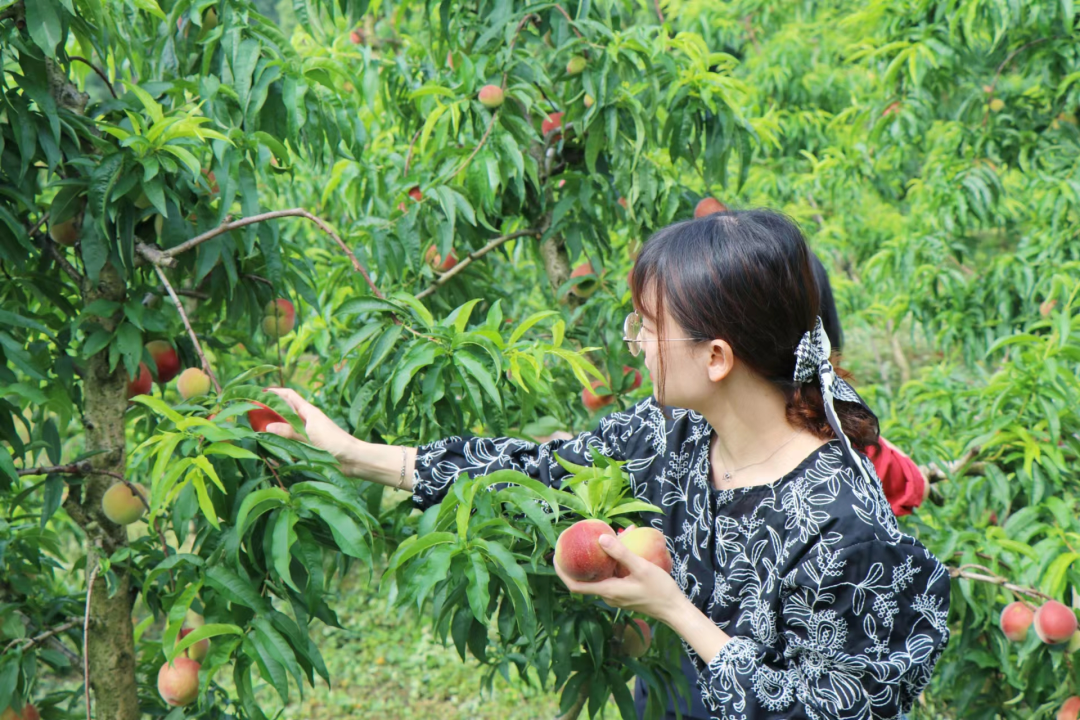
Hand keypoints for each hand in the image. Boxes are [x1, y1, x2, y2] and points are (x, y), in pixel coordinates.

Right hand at [262, 388, 361, 470]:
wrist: (353, 459)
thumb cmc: (335, 443)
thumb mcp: (310, 436)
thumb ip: (290, 432)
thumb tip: (268, 427)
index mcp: (308, 412)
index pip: (289, 396)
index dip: (275, 392)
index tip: (258, 394)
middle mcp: (306, 421)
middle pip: (283, 414)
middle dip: (269, 417)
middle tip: (252, 422)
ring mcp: (307, 435)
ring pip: (285, 432)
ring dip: (274, 437)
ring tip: (260, 442)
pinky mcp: (308, 448)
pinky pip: (291, 447)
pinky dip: (282, 451)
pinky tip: (274, 459)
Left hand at [553, 531, 685, 622]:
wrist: (674, 609)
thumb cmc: (659, 590)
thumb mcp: (641, 568)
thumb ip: (621, 553)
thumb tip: (600, 537)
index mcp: (607, 590)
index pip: (574, 585)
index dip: (561, 572)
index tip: (555, 557)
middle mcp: (608, 595)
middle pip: (587, 577)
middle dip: (583, 557)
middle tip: (580, 539)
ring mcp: (616, 595)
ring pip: (602, 574)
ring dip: (602, 557)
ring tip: (608, 535)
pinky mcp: (624, 592)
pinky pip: (612, 575)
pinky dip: (613, 561)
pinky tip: (624, 546)